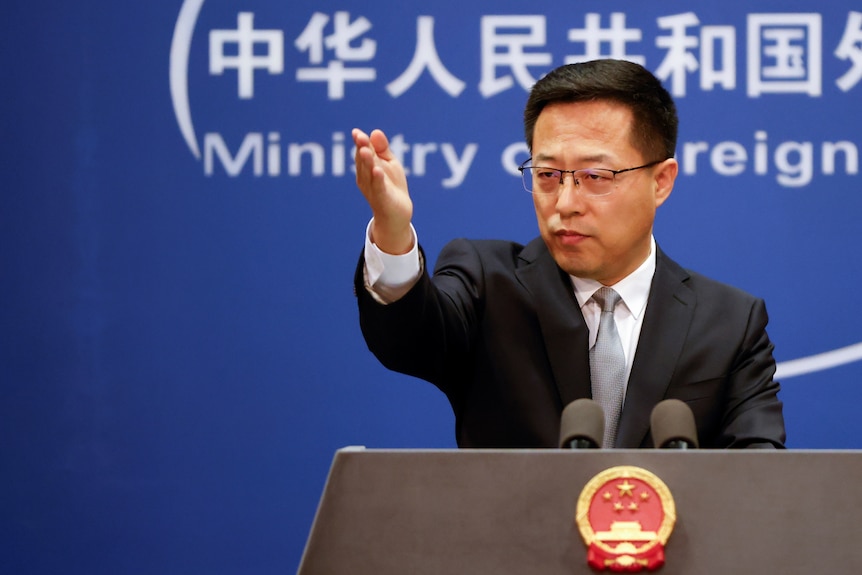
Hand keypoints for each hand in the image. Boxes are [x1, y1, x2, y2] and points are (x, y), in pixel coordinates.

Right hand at [353, 128, 413, 254]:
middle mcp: (365, 177)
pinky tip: (377, 170)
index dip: (360, 142)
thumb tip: (375, 131)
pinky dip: (378, 179)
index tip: (357, 133)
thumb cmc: (392, 186)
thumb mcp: (389, 163)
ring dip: (367, 162)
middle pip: (364, 161)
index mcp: (366, 167)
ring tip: (365, 150)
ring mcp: (372, 188)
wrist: (397, 213)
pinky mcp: (382, 198)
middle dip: (362, 149)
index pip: (362, 151)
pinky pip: (379, 188)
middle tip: (360, 138)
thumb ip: (382, 148)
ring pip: (369, 173)